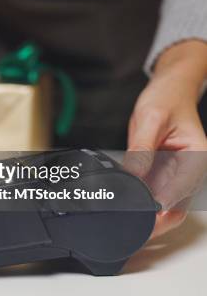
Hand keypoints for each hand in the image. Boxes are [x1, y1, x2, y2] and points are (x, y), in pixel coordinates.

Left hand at [125, 40, 206, 237]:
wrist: (168, 87)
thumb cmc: (167, 98)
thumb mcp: (151, 119)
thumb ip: (142, 149)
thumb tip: (133, 176)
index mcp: (196, 157)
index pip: (179, 192)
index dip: (159, 209)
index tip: (141, 219)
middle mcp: (189, 169)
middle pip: (174, 205)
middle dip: (153, 221)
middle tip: (130, 229)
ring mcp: (175, 171)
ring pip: (161, 202)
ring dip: (144, 211)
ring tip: (121, 217)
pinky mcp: (160, 170)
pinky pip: (149, 189)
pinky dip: (137, 197)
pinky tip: (122, 200)